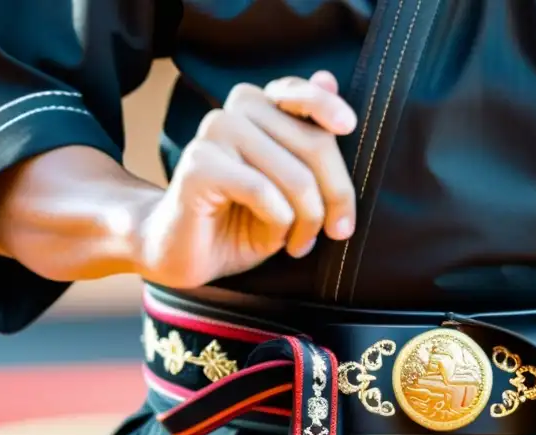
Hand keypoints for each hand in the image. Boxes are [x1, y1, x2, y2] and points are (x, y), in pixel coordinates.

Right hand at [136, 71, 356, 288]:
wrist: (187, 255)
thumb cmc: (243, 222)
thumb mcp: (292, 187)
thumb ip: (311, 138)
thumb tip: (328, 79)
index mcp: (257, 111)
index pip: (301, 95)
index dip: (327, 106)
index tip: (348, 126)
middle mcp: (234, 114)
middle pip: (315, 146)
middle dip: (337, 197)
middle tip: (336, 232)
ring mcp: (214, 135)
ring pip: (295, 175)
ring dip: (308, 219)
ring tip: (299, 243)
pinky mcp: (200, 165)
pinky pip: (263, 191)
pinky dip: (278, 223)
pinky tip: (271, 239)